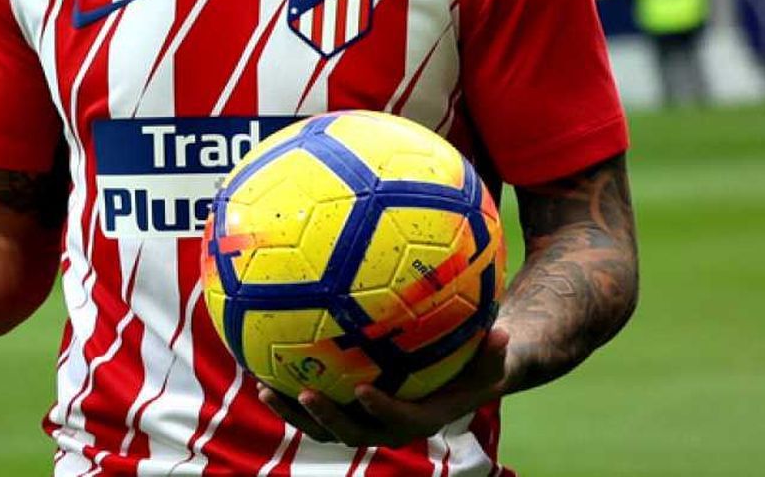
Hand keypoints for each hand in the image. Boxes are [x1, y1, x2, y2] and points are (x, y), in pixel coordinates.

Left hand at [258, 326, 512, 447]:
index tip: (364, 389)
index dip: (381, 410)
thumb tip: (503, 331)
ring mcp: (364, 418)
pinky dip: (288, 389)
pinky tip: (261, 361)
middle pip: (351, 433)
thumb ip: (495, 350)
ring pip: (324, 425)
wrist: (459, 374)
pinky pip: (317, 401)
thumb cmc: (478, 361)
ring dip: (293, 411)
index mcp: (423, 416)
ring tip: (263, 387)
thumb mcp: (493, 356)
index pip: (400, 421)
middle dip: (325, 417)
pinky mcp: (347, 406)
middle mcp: (388, 425)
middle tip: (302, 392)